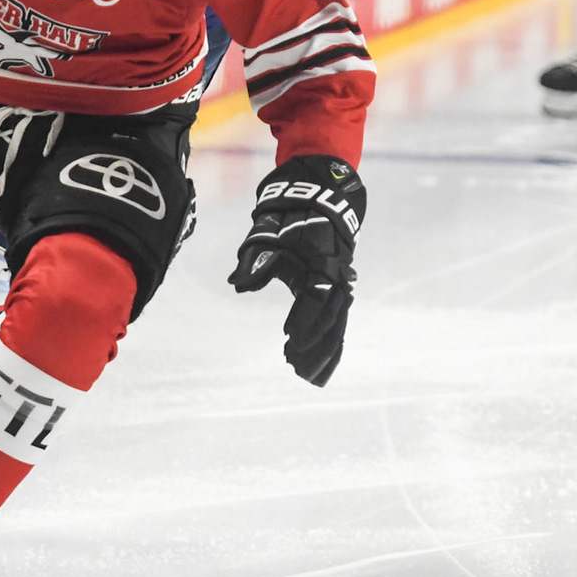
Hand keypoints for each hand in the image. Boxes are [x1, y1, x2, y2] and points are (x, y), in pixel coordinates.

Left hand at [228, 155, 365, 386]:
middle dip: (316, 346)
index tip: (288, 338)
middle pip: (331, 319)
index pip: (316, 298)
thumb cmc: (286, 218)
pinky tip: (319, 368)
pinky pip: (336, 323)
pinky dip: (329, 345)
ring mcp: (339, 285)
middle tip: (296, 368)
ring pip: (337, 325)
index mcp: (320, 263)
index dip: (304, 319)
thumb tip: (238, 284)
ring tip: (310, 377)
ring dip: (325, 352)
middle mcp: (335, 277)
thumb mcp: (267, 234)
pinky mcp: (336, 291)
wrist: (316, 199)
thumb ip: (255, 260)